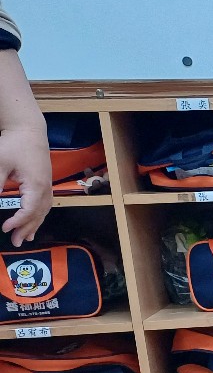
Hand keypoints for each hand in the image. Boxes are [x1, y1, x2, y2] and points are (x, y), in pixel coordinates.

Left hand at [0, 124, 50, 244]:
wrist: (29, 130)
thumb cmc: (14, 144)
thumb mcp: (0, 164)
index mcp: (36, 185)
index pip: (28, 210)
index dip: (18, 222)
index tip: (5, 228)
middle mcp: (45, 189)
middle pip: (38, 215)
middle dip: (27, 229)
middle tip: (16, 242)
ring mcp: (47, 187)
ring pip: (44, 212)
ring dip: (35, 226)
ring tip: (26, 238)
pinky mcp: (45, 184)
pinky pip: (45, 206)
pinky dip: (39, 217)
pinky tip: (35, 223)